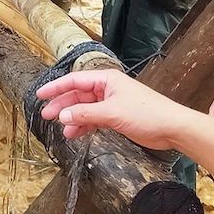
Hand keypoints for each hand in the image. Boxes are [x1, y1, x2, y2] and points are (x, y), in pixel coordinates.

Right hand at [36, 69, 198, 150]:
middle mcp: (107, 88)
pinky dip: (84, 125)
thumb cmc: (147, 114)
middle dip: (62, 105)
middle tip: (47, 115)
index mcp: (106, 79)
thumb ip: (85, 114)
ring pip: (85, 108)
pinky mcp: (117, 117)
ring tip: (62, 129)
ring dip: (73, 118)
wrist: (172, 128)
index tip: (40, 95)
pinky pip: (94, 118)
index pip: (75, 80)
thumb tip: (62, 116)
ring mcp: (112, 103)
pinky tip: (75, 133)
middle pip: (78, 95)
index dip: (56, 87)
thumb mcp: (112, 113)